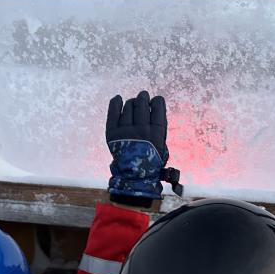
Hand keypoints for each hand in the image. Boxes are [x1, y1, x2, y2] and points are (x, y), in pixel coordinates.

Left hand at [106, 91, 177, 206]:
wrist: (134, 175)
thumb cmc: (151, 158)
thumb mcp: (162, 143)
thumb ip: (159, 125)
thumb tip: (152, 105)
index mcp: (156, 132)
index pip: (158, 106)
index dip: (157, 101)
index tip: (155, 101)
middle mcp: (141, 130)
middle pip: (142, 103)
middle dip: (143, 98)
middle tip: (143, 98)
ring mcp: (126, 131)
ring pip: (129, 106)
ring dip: (132, 103)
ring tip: (133, 105)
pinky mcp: (112, 133)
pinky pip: (113, 112)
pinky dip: (115, 103)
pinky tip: (118, 99)